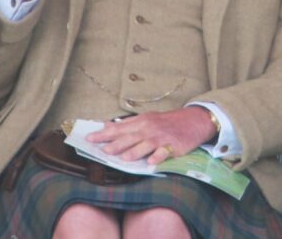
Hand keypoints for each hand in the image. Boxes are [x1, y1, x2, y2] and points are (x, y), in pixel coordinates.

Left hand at [86, 107, 217, 164]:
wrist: (193, 120)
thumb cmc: (167, 122)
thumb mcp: (147, 119)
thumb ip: (127, 124)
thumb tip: (106, 126)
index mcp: (141, 122)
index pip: (119, 128)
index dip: (104, 134)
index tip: (89, 139)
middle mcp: (149, 129)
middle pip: (130, 137)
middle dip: (116, 144)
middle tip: (104, 150)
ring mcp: (161, 138)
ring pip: (146, 144)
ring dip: (135, 151)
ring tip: (123, 158)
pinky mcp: (173, 146)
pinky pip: (164, 152)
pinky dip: (158, 156)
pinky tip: (151, 162)